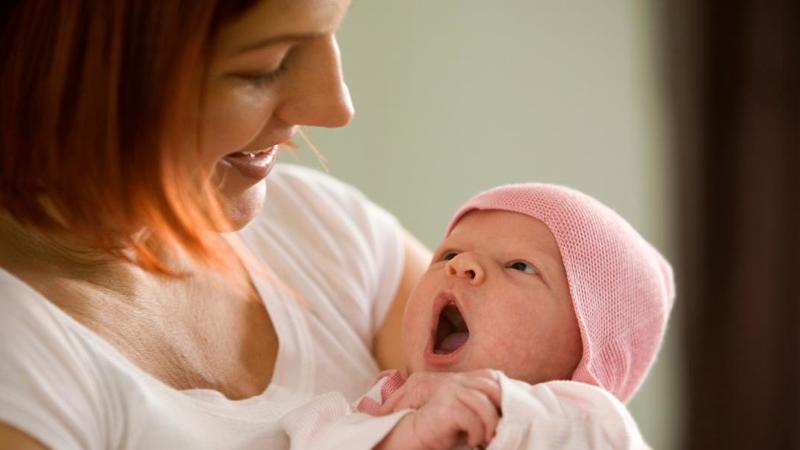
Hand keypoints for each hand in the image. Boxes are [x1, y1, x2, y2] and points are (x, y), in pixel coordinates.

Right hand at [374, 370, 501, 449]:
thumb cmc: (430, 432)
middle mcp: (449, 380)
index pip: (488, 376)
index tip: (510, 411)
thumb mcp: (457, 415)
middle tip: (503, 426)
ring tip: (486, 439)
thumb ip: (474, 405)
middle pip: (491, 384)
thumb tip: (505, 411)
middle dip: (502, 406)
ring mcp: (444, 389)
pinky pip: (471, 416)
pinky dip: (477, 432)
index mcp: (453, 379)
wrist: (400, 440)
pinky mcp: (442, 404)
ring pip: (484, 401)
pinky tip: (471, 441)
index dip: (504, 392)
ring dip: (490, 423)